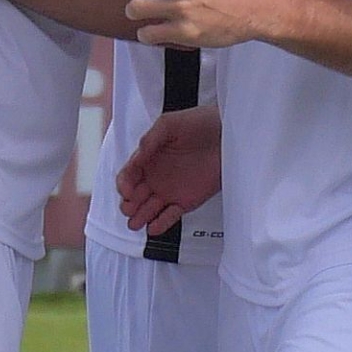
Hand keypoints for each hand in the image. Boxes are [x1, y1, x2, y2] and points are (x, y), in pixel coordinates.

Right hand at [117, 104, 223, 235]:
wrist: (227, 133)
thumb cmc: (200, 123)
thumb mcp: (169, 124)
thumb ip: (150, 140)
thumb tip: (137, 155)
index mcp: (148, 158)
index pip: (128, 175)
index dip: (124, 185)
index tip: (126, 191)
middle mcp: (157, 176)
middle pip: (134, 196)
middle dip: (128, 204)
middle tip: (128, 208)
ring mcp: (171, 189)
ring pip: (149, 209)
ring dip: (140, 217)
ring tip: (136, 223)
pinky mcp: (187, 200)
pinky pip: (170, 216)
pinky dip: (161, 224)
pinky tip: (153, 228)